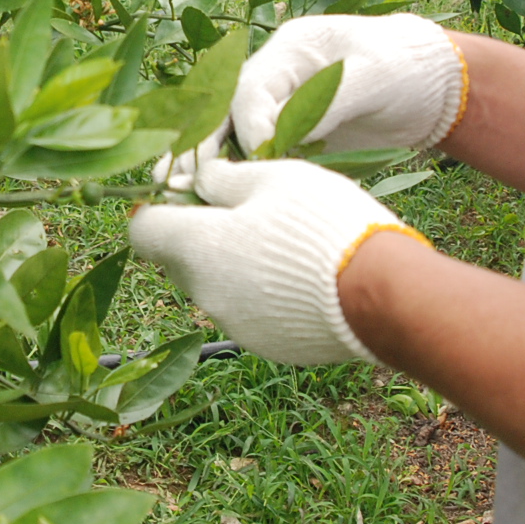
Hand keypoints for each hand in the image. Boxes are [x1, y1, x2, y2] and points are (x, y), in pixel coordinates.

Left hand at [129, 156, 426, 363]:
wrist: (381, 294)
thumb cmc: (322, 222)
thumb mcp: (273, 177)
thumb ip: (223, 178)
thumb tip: (196, 181)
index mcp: (198, 246)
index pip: (143, 229)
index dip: (159, 207)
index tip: (186, 193)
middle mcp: (205, 292)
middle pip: (179, 259)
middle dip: (199, 235)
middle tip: (245, 210)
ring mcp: (234, 325)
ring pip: (215, 286)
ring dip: (233, 265)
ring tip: (282, 244)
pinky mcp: (266, 345)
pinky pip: (248, 312)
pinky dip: (261, 294)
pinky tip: (301, 278)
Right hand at [156, 14, 465, 190]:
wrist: (437, 84)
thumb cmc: (408, 66)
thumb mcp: (375, 76)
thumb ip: (327, 101)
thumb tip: (277, 135)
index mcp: (290, 49)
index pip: (249, 90)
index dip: (247, 128)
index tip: (255, 162)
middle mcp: (277, 75)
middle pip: (225, 110)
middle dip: (201, 146)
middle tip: (176, 181)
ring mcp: (283, 105)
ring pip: (232, 134)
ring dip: (208, 164)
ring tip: (178, 194)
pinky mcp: (294, 135)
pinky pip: (256, 155)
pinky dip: (238, 175)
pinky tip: (216, 201)